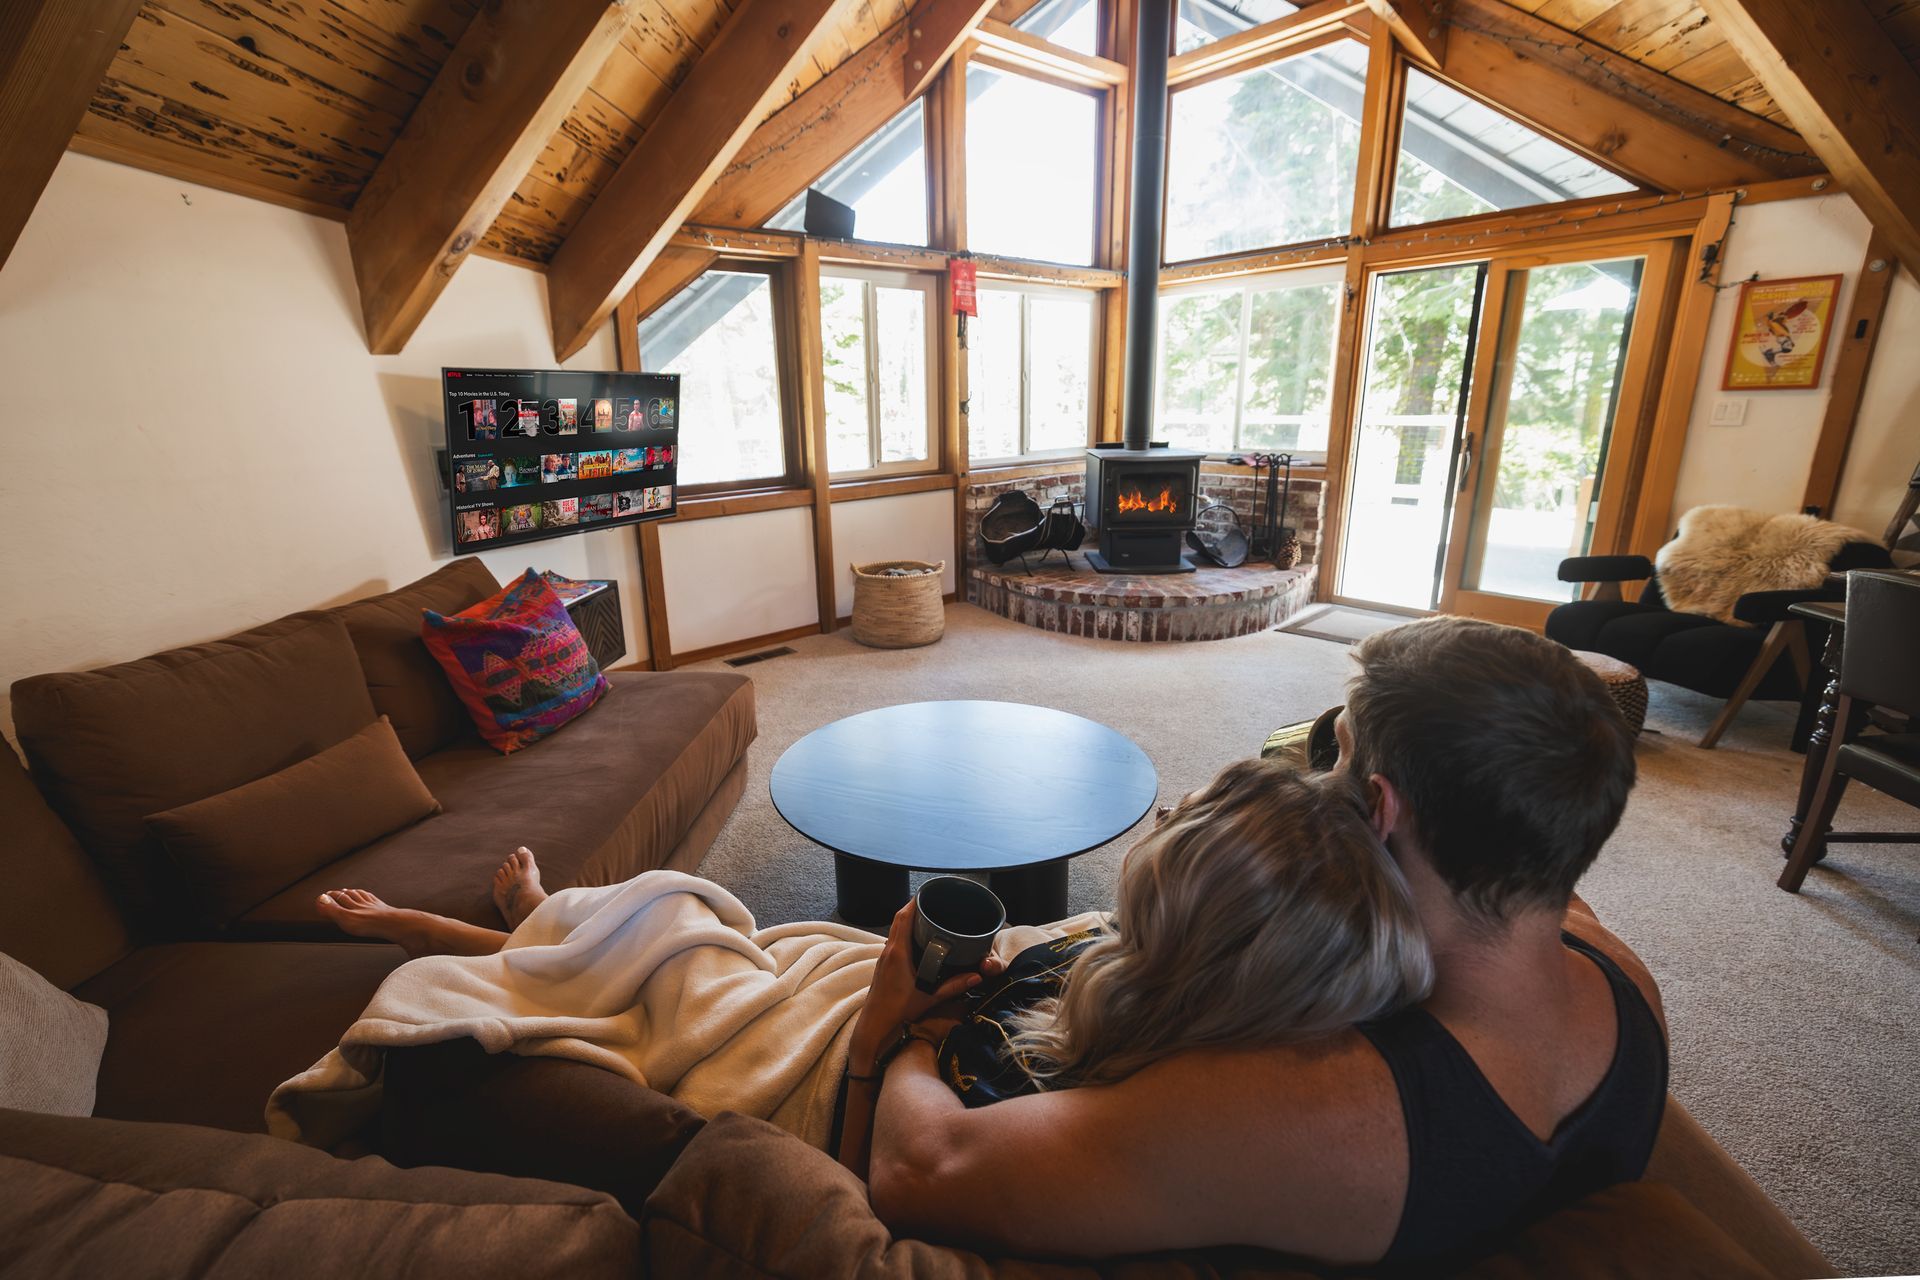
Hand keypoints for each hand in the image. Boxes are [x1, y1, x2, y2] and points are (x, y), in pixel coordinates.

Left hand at [850, 901, 1004, 1070]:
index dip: (915, 902)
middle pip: (899, 918)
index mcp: (898, 953)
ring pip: (895, 928)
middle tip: (933, 900)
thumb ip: (953, 986)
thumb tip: (977, 976)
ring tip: (928, 913)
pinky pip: (895, 938)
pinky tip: (918, 935)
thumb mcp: (929, 998)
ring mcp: (884, 956)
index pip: (903, 917)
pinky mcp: (884, 963)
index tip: (929, 892)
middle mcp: (889, 950)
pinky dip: (905, 930)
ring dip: (908, 918)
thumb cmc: (898, 1010)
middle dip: (914, 906)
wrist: (875, 1023)